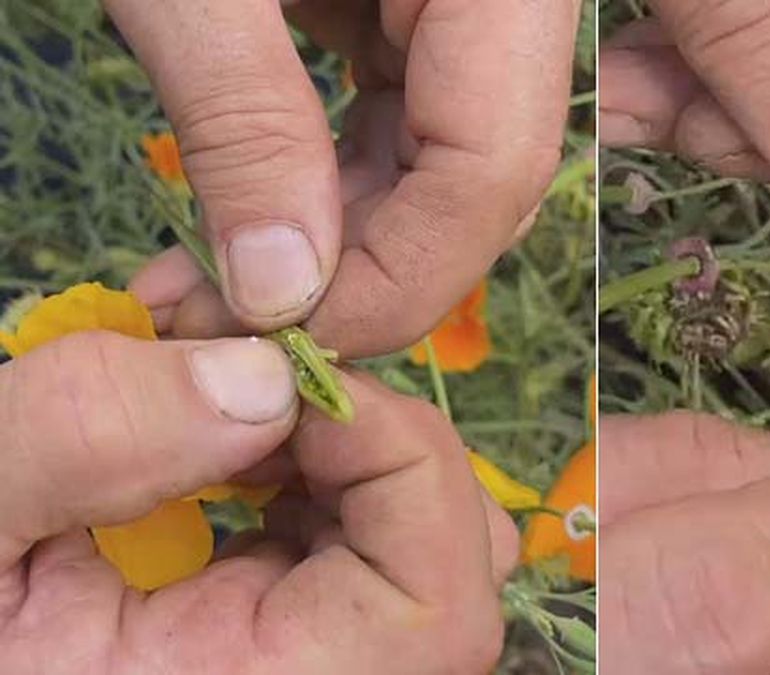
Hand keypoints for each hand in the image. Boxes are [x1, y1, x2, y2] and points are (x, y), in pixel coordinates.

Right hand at [0, 332, 515, 673]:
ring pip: (402, 538)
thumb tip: (259, 376)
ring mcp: (297, 659)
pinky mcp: (270, 631)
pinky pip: (338, 538)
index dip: (402, 460)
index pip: (437, 603)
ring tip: (202, 387)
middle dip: (363, 434)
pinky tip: (196, 434)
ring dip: (323, 440)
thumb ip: (81, 442)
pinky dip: (289, 465)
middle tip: (238, 362)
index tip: (286, 372)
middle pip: (447, 560)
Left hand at [108, 0, 578, 356]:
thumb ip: (246, 120)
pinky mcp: (414, 5)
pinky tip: (256, 216)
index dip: (408, 275)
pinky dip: (334, 180)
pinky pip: (403, 118)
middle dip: (368, 268)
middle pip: (483, 172)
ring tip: (221, 285)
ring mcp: (465, 1)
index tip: (298, 340)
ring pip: (446, 159)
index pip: (496, 161)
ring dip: (344, 237)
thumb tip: (279, 293)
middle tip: (241, 324)